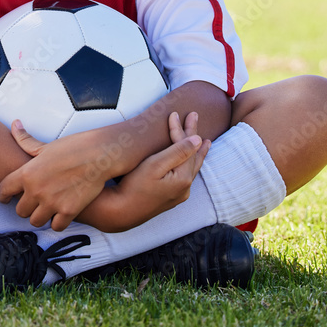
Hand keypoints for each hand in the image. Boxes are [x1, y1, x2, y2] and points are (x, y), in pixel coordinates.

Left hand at [0, 120, 127, 231]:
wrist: (98, 154)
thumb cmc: (73, 147)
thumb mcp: (45, 145)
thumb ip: (26, 140)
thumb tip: (14, 124)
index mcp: (27, 173)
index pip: (3, 191)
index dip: (2, 196)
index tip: (6, 198)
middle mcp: (36, 190)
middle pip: (20, 211)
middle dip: (26, 207)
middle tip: (34, 202)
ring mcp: (52, 202)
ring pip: (35, 221)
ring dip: (40, 216)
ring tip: (47, 209)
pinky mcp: (68, 211)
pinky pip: (56, 227)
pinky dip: (58, 222)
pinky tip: (61, 214)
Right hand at [87, 111, 209, 232]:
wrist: (121, 212)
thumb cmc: (134, 186)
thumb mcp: (154, 165)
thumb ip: (177, 152)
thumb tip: (198, 140)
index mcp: (183, 179)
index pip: (185, 147)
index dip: (180, 129)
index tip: (174, 113)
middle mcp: (185, 188)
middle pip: (192, 156)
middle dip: (193, 136)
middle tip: (195, 117)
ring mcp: (179, 195)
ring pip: (191, 168)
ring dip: (197, 153)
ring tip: (206, 143)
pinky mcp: (171, 198)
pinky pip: (186, 176)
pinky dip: (189, 164)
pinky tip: (190, 163)